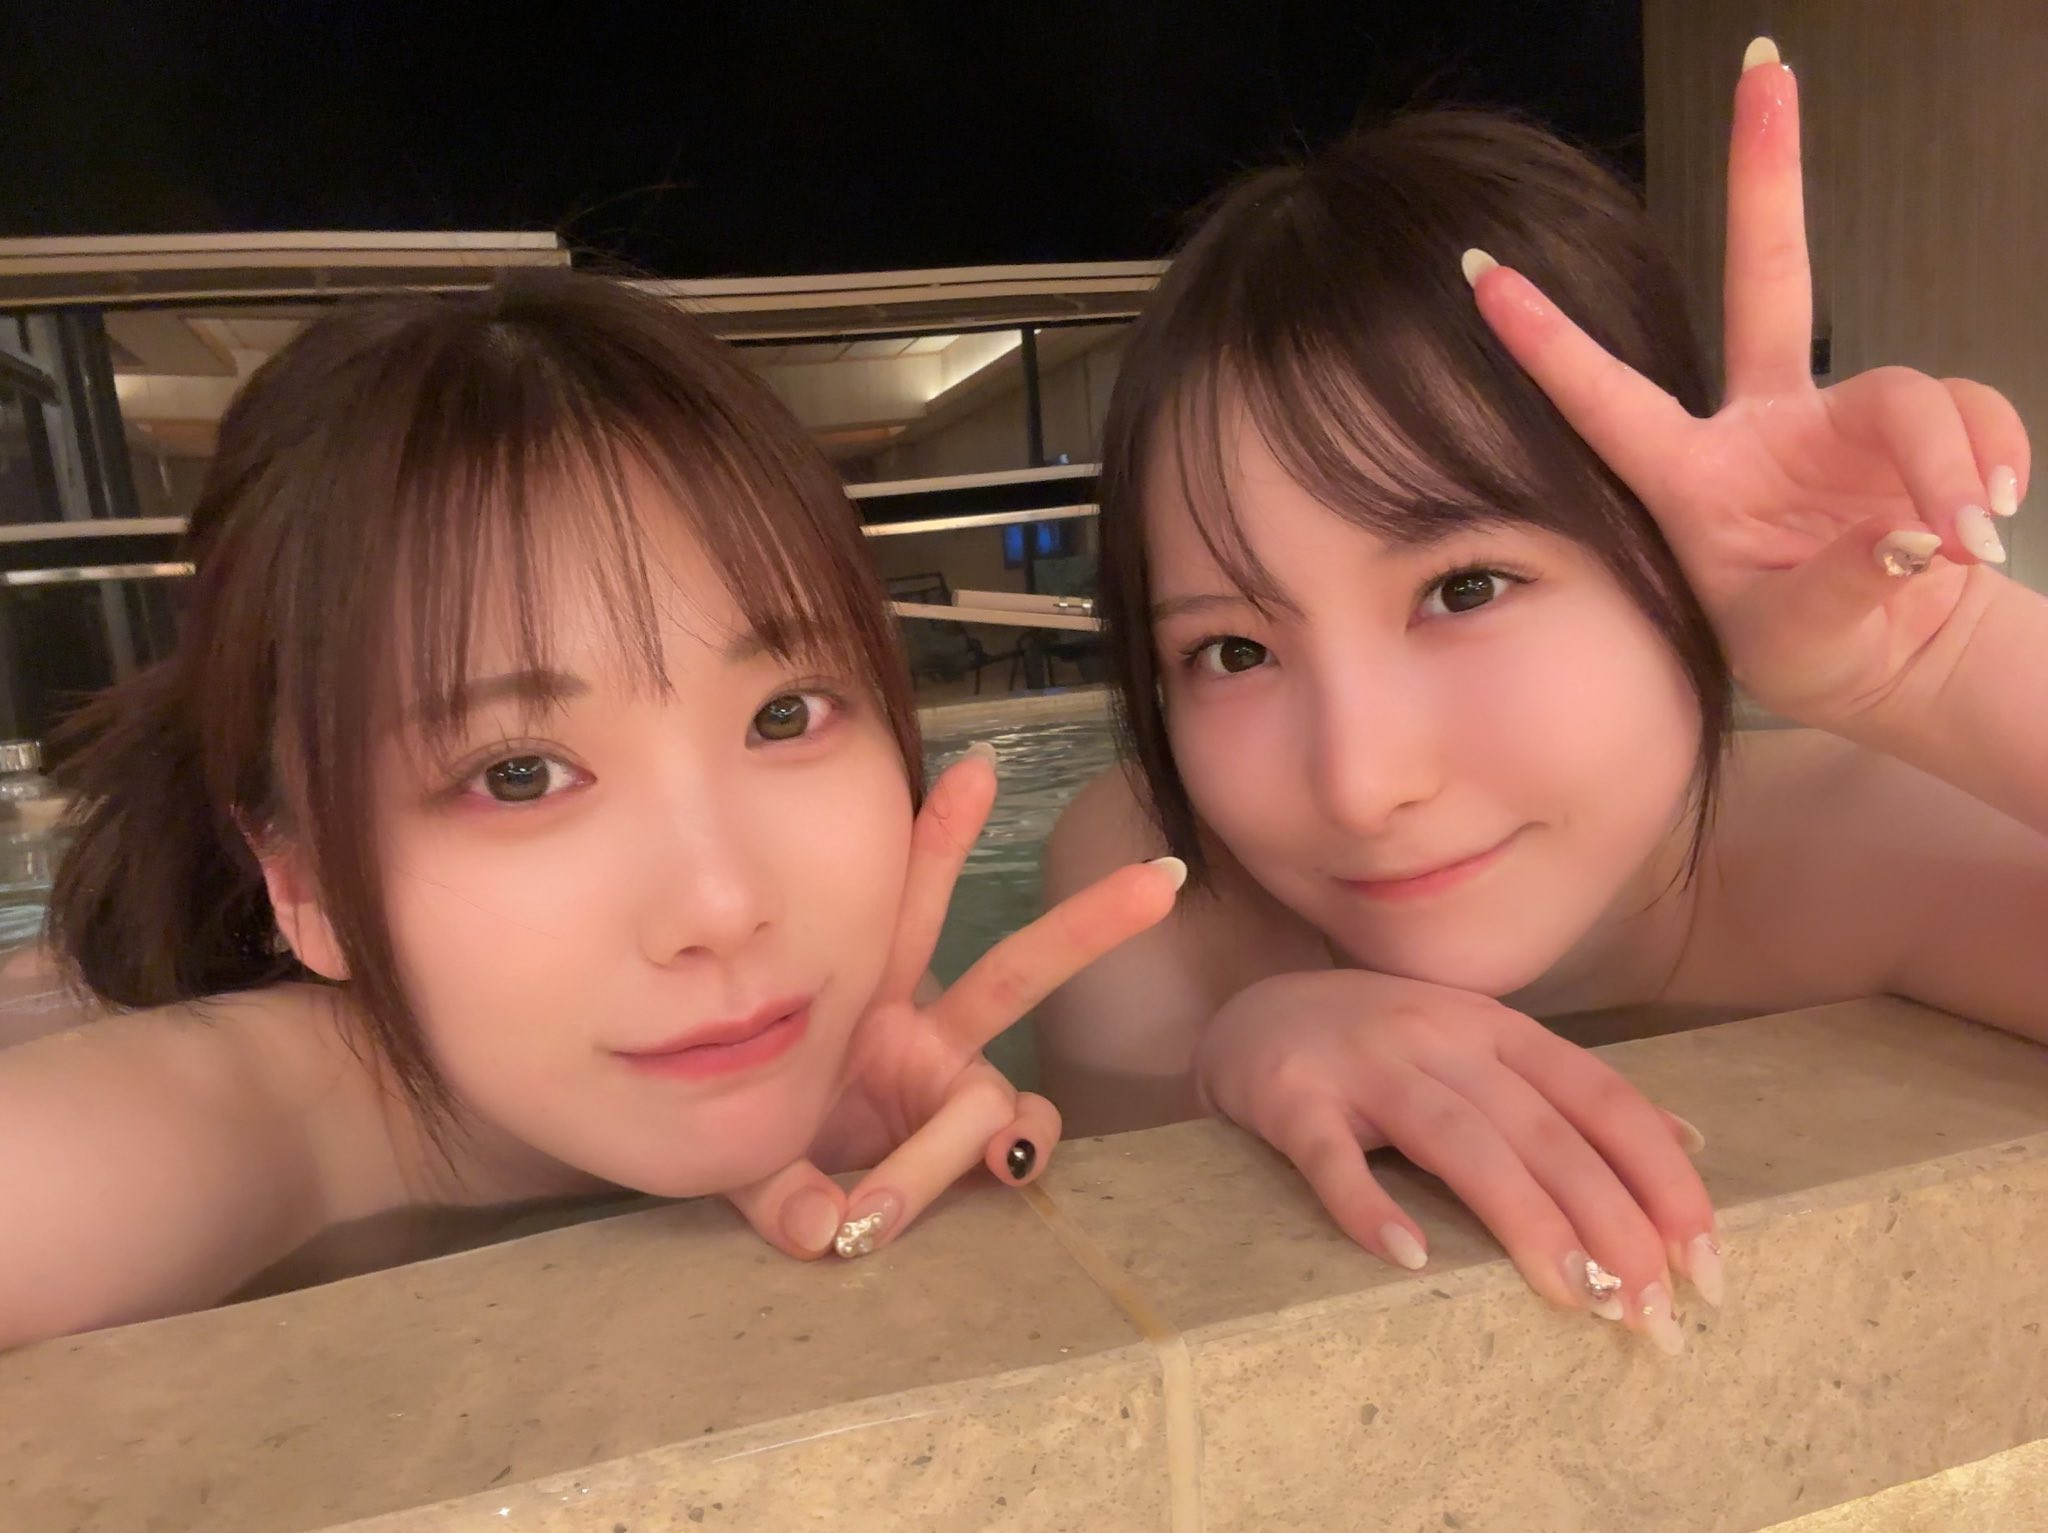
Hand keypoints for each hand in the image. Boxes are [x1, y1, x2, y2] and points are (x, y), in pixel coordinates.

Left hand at [728, 745, 1184, 1259]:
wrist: (766, 1191)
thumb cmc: (751, 1135)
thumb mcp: (737, 1150)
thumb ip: (776, 1188)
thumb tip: (824, 1230)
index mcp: (860, 995)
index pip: (908, 909)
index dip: (941, 840)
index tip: (976, 773)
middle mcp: (923, 1033)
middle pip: (1014, 973)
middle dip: (1084, 927)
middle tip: (1161, 882)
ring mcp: (955, 1092)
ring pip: (1009, 1098)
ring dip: (979, 1139)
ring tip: (913, 1192)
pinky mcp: (970, 1147)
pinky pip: (1013, 1146)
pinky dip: (1011, 1161)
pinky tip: (1001, 1173)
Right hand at [1197, 968, 1717, 1353]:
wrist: (1246, 1016)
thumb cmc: (1378, 1050)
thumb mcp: (1481, 1049)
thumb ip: (1570, 1093)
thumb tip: (1689, 1142)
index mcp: (1497, 1029)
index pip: (1602, 1100)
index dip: (1663, 1179)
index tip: (1705, 1264)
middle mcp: (1440, 1036)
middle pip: (1544, 1131)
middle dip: (1611, 1224)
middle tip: (1652, 1315)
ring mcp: (1364, 1064)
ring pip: (1461, 1141)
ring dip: (1526, 1222)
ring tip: (1576, 1299)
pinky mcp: (1292, 1098)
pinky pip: (1332, 1156)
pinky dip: (1370, 1205)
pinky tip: (1409, 1258)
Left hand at [1467, 37, 2029, 734]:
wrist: (1898, 666)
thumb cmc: (1816, 651)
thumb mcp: (1798, 635)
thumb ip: (1845, 582)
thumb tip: (1912, 532)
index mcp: (1692, 477)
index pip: (1604, 396)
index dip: (1542, 338)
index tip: (1476, 269)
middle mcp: (1763, 425)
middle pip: (1768, 272)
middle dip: (1767, 170)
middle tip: (1765, 66)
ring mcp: (1843, 418)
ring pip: (1910, 392)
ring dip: (1949, 463)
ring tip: (1965, 540)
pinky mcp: (1921, 429)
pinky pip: (1973, 418)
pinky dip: (1992, 468)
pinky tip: (1987, 526)